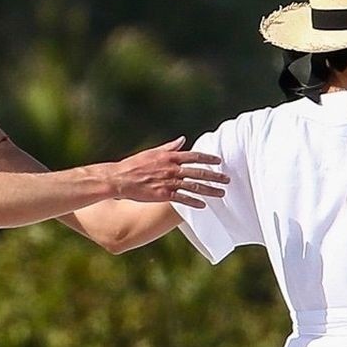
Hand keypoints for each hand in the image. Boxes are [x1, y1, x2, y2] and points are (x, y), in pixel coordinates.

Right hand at [108, 137, 227, 207]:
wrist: (120, 178)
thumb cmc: (134, 164)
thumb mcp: (152, 152)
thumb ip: (170, 147)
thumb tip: (182, 140)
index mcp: (170, 157)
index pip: (194, 156)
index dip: (209, 158)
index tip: (219, 161)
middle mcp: (172, 169)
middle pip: (198, 172)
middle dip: (215, 176)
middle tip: (227, 179)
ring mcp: (168, 182)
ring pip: (194, 186)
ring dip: (209, 190)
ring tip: (221, 193)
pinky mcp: (163, 195)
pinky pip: (182, 199)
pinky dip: (194, 202)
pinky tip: (204, 205)